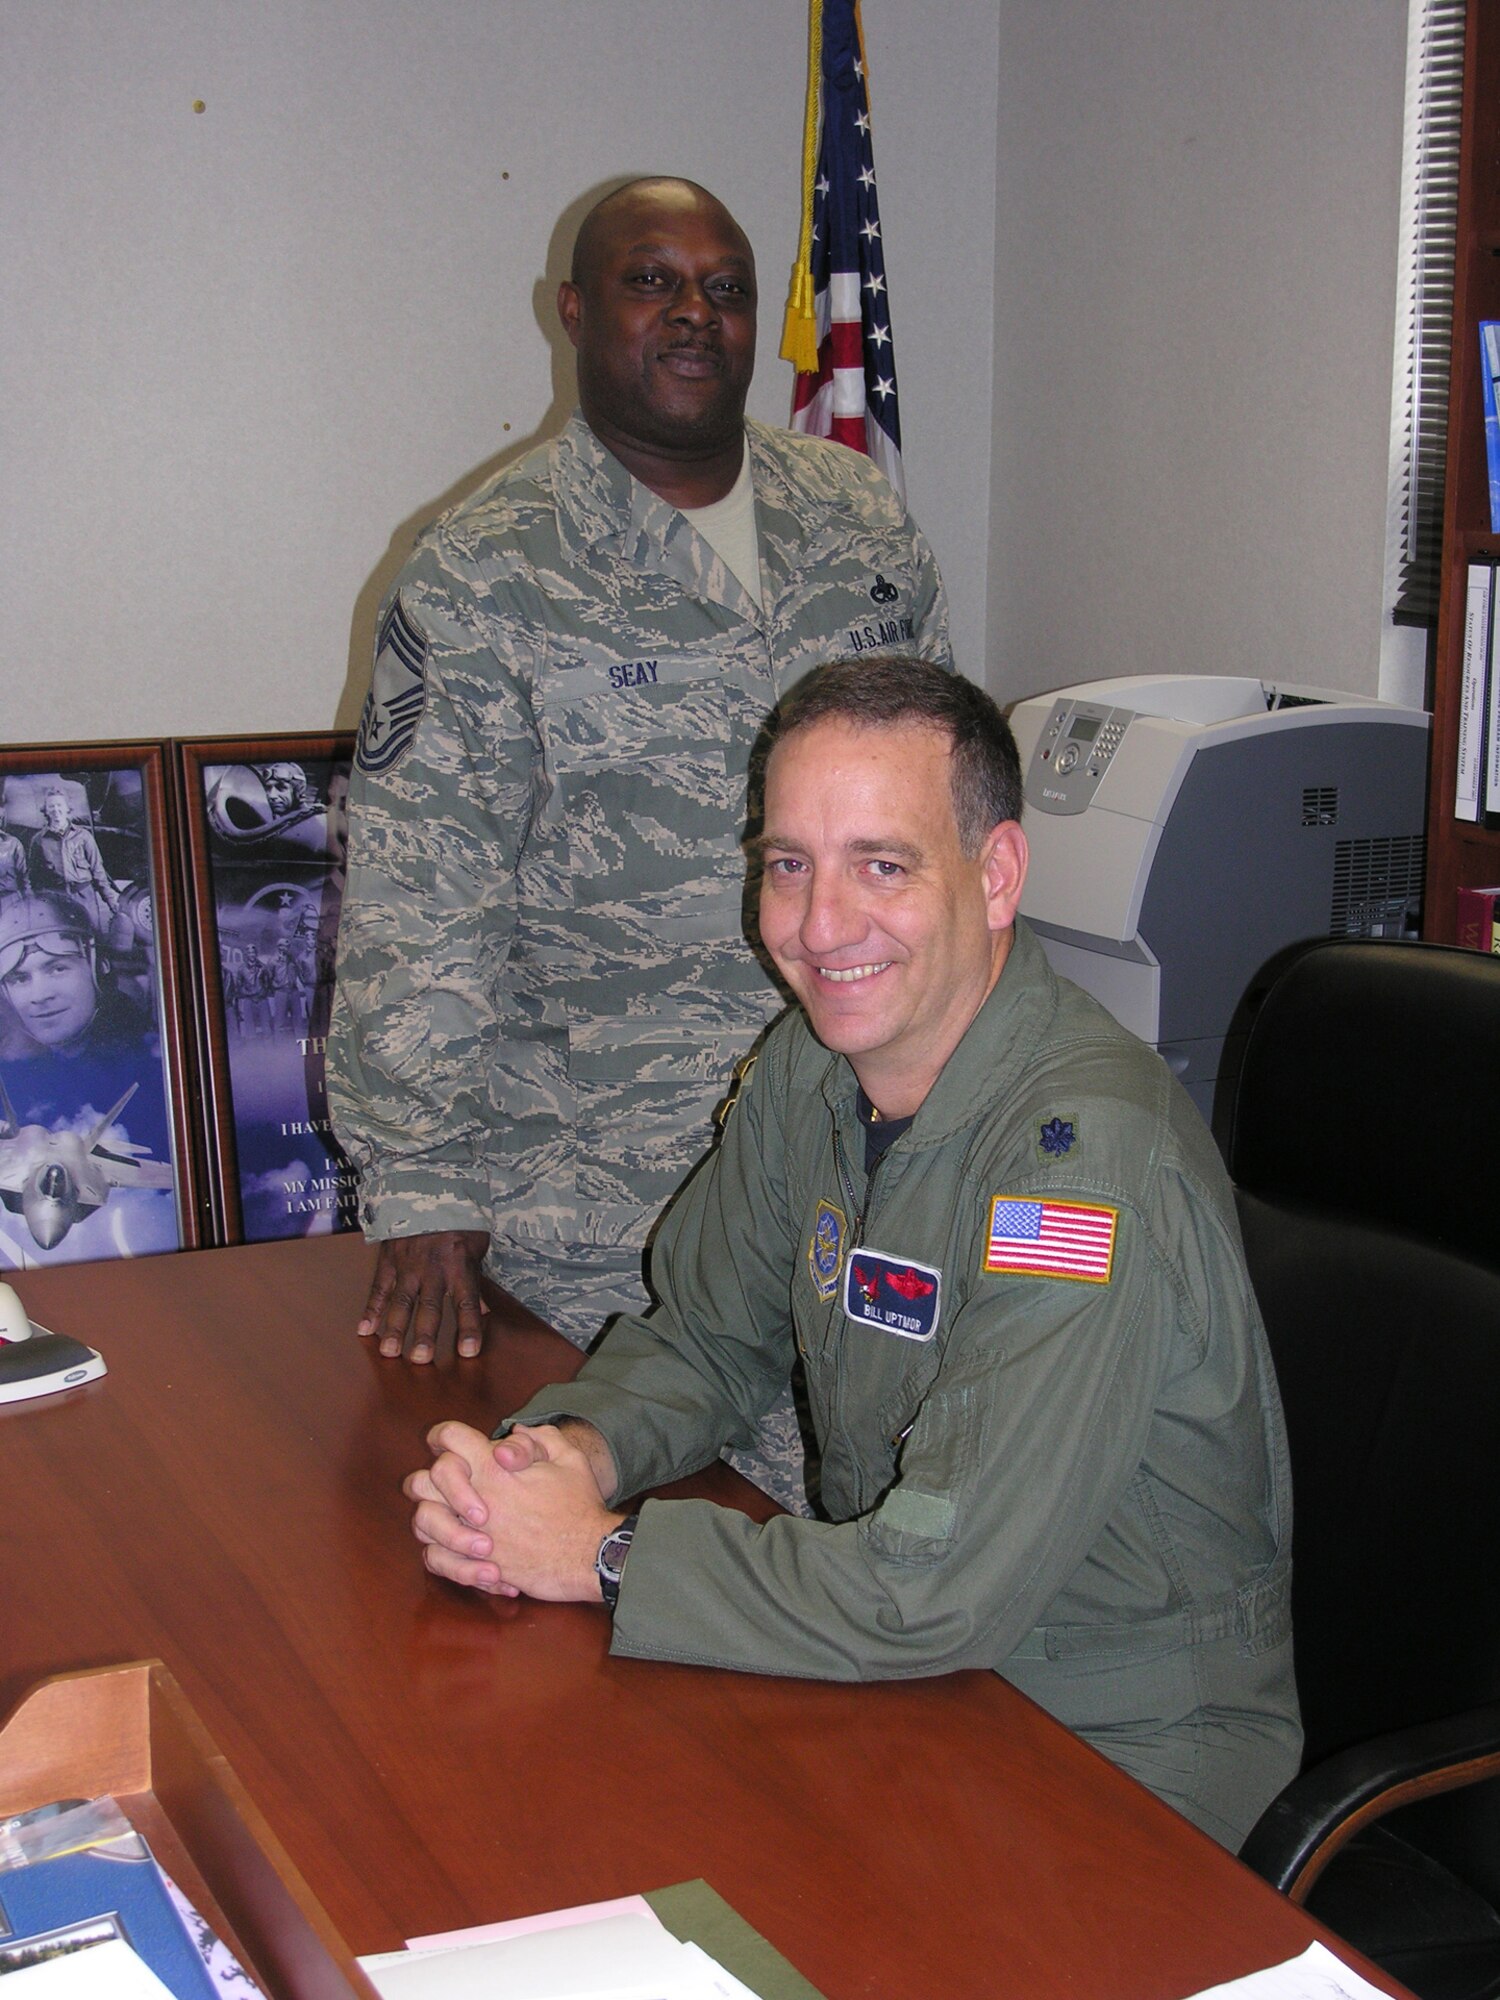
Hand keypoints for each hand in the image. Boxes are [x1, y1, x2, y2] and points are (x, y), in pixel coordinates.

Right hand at [357, 1230, 489, 1361]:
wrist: (427, 1187)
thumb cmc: (459, 1218)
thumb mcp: (476, 1245)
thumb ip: (475, 1279)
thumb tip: (483, 1311)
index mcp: (460, 1265)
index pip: (466, 1302)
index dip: (468, 1328)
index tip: (468, 1352)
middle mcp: (434, 1269)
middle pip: (430, 1307)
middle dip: (425, 1334)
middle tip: (421, 1359)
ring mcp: (408, 1266)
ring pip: (402, 1301)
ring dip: (396, 1328)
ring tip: (391, 1352)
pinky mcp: (389, 1261)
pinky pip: (379, 1288)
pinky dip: (371, 1309)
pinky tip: (364, 1330)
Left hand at [405, 1419, 621, 1601]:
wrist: (590, 1555)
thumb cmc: (581, 1505)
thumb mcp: (569, 1458)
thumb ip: (540, 1438)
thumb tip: (515, 1432)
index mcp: (494, 1467)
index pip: (449, 1436)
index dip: (443, 1436)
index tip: (448, 1445)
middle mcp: (475, 1498)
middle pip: (422, 1480)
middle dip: (434, 1481)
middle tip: (456, 1489)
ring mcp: (471, 1534)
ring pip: (421, 1521)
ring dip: (436, 1520)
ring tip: (462, 1523)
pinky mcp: (475, 1567)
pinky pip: (435, 1559)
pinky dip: (445, 1557)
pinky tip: (472, 1554)